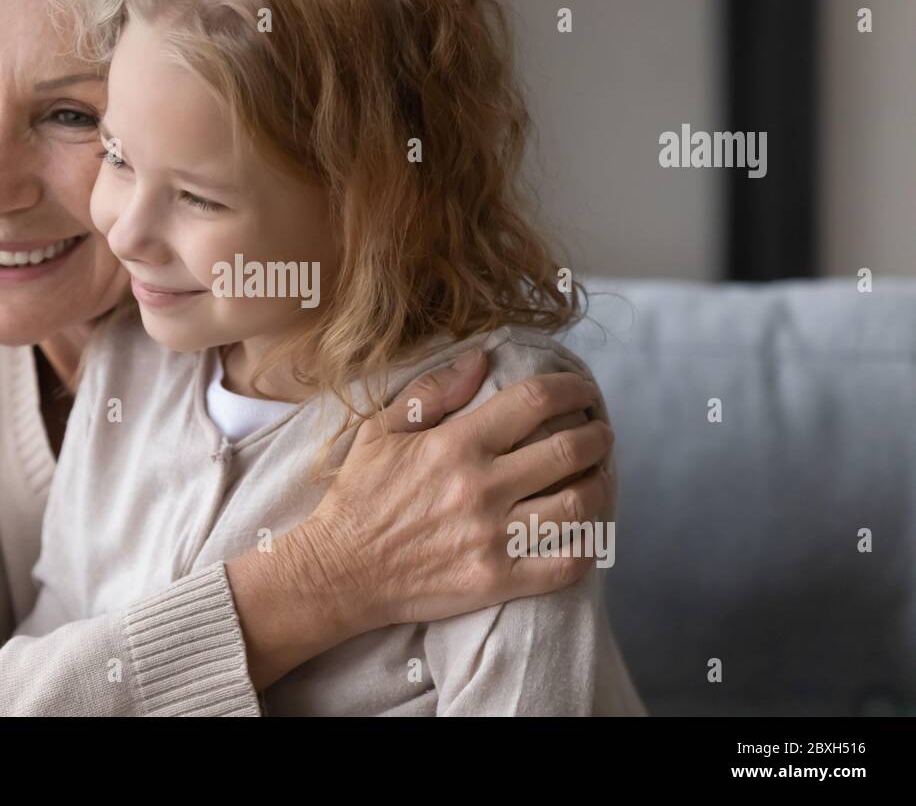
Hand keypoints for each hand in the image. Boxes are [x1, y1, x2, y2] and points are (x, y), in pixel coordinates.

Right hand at [300, 347, 612, 630]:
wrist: (339, 571)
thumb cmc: (358, 497)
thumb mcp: (380, 430)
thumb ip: (432, 391)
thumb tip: (480, 358)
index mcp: (455, 445)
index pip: (534, 402)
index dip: (571, 389)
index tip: (581, 389)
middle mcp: (480, 488)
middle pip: (569, 451)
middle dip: (597, 434)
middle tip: (599, 431)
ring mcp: (492, 538)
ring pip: (578, 505)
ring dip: (600, 484)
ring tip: (597, 475)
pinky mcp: (497, 580)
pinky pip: (566, 564)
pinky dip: (588, 544)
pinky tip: (586, 529)